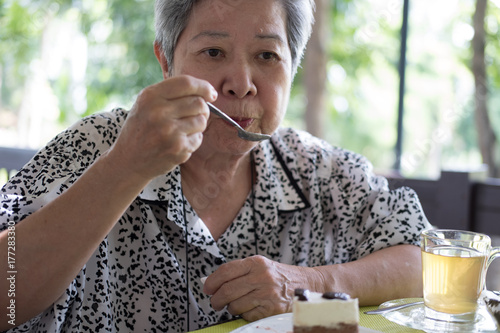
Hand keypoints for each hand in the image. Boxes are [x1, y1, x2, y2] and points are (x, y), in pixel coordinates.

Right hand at [107, 75, 216, 181]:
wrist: (128, 160)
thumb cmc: (141, 129)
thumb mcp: (146, 104)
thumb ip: (171, 93)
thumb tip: (206, 91)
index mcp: (150, 96)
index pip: (186, 83)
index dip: (204, 86)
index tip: (211, 93)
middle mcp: (159, 112)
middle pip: (199, 102)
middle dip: (203, 108)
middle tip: (196, 114)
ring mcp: (169, 132)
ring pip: (202, 121)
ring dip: (198, 125)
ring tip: (184, 129)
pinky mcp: (178, 149)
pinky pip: (199, 138)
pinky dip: (193, 140)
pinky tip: (178, 142)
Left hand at [203, 255, 320, 321]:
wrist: (308, 285)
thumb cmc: (281, 276)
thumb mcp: (262, 266)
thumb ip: (240, 272)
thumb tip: (213, 282)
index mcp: (256, 263)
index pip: (225, 271)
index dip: (212, 281)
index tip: (207, 288)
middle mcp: (261, 277)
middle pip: (226, 291)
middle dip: (216, 300)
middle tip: (215, 302)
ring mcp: (267, 294)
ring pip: (234, 305)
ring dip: (232, 308)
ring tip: (237, 304)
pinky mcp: (271, 309)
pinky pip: (247, 315)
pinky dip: (246, 314)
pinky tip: (252, 308)